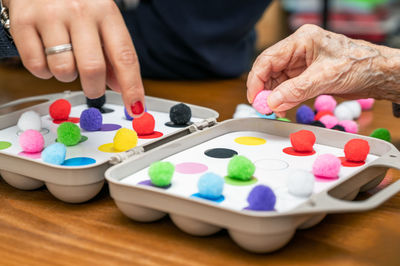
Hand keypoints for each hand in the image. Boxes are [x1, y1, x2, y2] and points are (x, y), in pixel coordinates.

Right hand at [7, 0, 144, 115]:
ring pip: (63, 70)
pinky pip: (36, 66)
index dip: (132, 87)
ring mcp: (51, 15)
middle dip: (94, 88)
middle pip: (93, 69)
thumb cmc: (74, 1)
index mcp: (106, 12)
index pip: (125, 57)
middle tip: (93, 88)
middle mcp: (80, 12)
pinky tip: (46, 56)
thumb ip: (113, 54)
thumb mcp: (101, 20)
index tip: (136, 109)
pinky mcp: (23, 21)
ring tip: (65, 60)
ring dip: (66, 76)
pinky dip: (43, 71)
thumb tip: (121, 88)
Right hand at [247, 24, 399, 113]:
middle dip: (264, 90)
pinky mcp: (306, 75)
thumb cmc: (360, 64)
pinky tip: (283, 108)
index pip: (268, 59)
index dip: (257, 79)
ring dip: (273, 96)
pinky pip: (287, 87)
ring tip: (275, 111)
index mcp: (301, 40)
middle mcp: (298, 50)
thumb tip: (272, 102)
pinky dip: (283, 99)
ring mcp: (301, 63)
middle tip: (263, 108)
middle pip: (269, 70)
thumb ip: (296, 90)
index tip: (254, 98)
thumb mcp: (325, 77)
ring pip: (277, 80)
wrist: (379, 74)